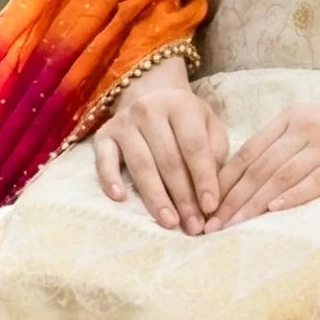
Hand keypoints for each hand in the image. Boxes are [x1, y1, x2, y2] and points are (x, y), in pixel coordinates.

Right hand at [94, 56, 229, 232]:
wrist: (151, 94)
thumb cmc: (186, 120)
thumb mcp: (209, 126)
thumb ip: (215, 154)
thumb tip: (212, 194)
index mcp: (180, 105)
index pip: (194, 147)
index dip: (203, 179)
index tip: (211, 207)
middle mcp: (149, 110)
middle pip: (168, 160)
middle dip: (183, 197)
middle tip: (193, 225)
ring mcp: (124, 122)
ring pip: (141, 165)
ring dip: (156, 197)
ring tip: (169, 222)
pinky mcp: (104, 135)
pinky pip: (104, 160)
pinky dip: (110, 179)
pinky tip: (120, 198)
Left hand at [207, 99, 319, 230]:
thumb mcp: (311, 125)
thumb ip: (281, 144)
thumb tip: (246, 178)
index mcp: (290, 117)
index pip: (248, 151)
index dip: (225, 180)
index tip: (206, 204)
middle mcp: (304, 127)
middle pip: (259, 167)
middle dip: (232, 198)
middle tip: (211, 224)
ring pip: (280, 176)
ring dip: (254, 204)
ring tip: (234, 225)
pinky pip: (315, 181)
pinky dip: (292, 196)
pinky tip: (273, 211)